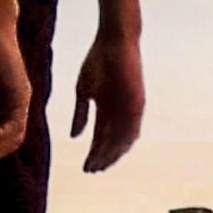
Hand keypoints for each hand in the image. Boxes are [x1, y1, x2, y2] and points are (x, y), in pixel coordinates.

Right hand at [69, 20, 145, 170]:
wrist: (114, 41)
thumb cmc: (97, 61)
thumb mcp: (83, 90)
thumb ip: (81, 114)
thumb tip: (75, 137)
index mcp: (106, 110)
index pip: (101, 138)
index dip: (93, 154)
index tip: (85, 167)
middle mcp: (120, 113)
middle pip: (112, 143)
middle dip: (102, 158)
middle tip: (92, 171)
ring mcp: (129, 109)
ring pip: (122, 139)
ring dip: (113, 153)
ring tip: (101, 164)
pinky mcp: (138, 102)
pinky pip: (134, 127)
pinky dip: (125, 141)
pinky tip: (116, 151)